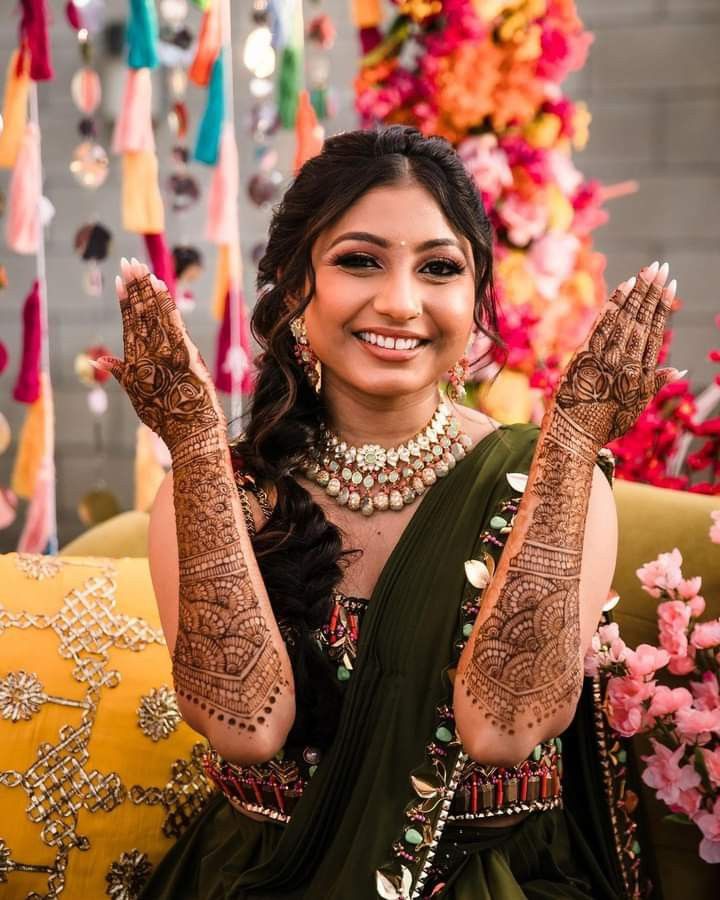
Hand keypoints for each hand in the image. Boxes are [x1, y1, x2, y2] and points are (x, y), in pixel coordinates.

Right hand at [94, 257, 224, 452]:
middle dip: (134, 286)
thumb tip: (96, 358)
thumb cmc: (166, 418)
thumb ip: (119, 372)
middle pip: (140, 314)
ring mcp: (167, 353)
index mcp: (136, 362)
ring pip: (154, 314)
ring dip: (147, 288)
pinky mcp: (185, 353)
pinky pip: (173, 323)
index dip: (125, 302)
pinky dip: (165, 303)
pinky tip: (160, 285)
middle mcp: (149, 354)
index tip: (120, 281)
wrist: (190, 432)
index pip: (129, 325)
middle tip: (128, 262)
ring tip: (141, 267)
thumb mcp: (138, 396)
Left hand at [553, 261, 679, 446]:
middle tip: (662, 267)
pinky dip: (614, 305)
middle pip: (642, 321)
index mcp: (640, 373)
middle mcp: (626, 363)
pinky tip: (623, 287)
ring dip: (637, 292)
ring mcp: (605, 359)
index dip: (662, 307)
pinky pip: (603, 326)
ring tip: (647, 270)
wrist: (574, 438)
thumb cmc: (603, 427)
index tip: (671, 285)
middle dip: (653, 292)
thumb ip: (654, 384)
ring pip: (625, 319)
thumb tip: (678, 369)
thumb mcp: (633, 408)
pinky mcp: (585, 357)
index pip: (654, 332)